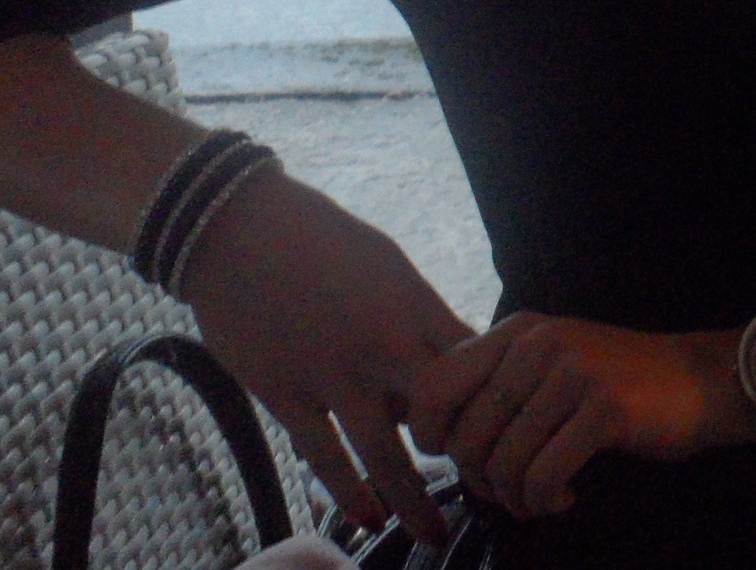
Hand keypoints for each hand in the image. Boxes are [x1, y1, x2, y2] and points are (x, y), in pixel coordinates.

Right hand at [180, 169, 474, 543]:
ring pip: (384, 452)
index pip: (473, 368)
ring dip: (411, 499)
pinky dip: (347, 491)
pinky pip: (322, 455)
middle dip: (468, 460)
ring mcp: (331, 375)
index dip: (494, 405)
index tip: (509, 435)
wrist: (238, 228)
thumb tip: (451, 360)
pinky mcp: (283, 394)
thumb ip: (419, 317)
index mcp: (415, 307)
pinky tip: (367, 519)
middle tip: (492, 497)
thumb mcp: (390, 266)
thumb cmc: (323, 241)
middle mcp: (381, 346)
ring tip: (433, 536)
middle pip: (441, 417)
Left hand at [409, 314, 755, 518]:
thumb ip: (498, 383)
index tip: (457, 460)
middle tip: (510, 493)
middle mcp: (540, 343)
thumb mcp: (552, 364)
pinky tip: (567, 498)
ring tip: (540, 500)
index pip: (434, 386)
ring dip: (516, 499)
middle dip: (480, 481)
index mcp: (519, 330)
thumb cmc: (620, 384)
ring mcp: (574, 373)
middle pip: (466, 437)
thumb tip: (436, 436)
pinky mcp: (604, 408)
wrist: (703, 381)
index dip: (430, 436)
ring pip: (504, 463)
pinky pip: (543, 476)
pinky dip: (546, 501)